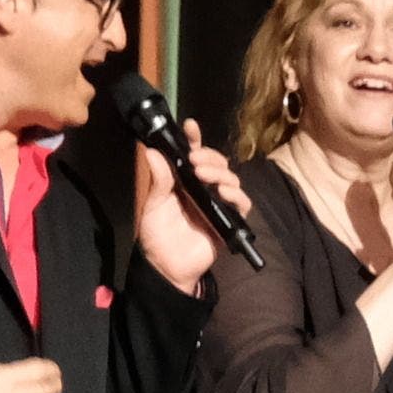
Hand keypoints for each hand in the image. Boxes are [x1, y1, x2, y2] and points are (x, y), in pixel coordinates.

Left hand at [128, 135, 223, 295]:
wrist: (167, 267)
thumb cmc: (157, 235)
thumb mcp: (153, 205)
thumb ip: (158, 180)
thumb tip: (151, 151)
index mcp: (185, 181)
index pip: (193, 154)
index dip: (195, 139)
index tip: (191, 126)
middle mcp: (204, 188)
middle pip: (217, 162)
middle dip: (208, 156)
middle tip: (194, 160)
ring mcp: (218, 203)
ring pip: (230, 178)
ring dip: (220, 172)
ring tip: (204, 176)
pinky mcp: (229, 220)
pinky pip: (241, 204)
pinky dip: (236, 195)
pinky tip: (223, 192)